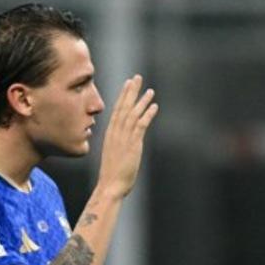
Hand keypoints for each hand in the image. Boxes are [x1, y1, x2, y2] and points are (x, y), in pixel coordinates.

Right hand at [96, 75, 157, 198]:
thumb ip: (119, 146)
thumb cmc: (112, 175)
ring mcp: (124, 138)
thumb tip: (125, 144)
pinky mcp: (132, 144)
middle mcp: (115, 133)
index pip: (117, 110)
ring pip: (133, 114)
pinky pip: (141, 125)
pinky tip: (154, 107)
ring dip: (142, 101)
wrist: (110, 186)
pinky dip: (147, 115)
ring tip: (150, 90)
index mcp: (110, 134)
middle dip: (131, 92)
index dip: (123, 96)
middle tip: (137, 78)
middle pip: (124, 107)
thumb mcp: (113, 155)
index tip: (127, 84)